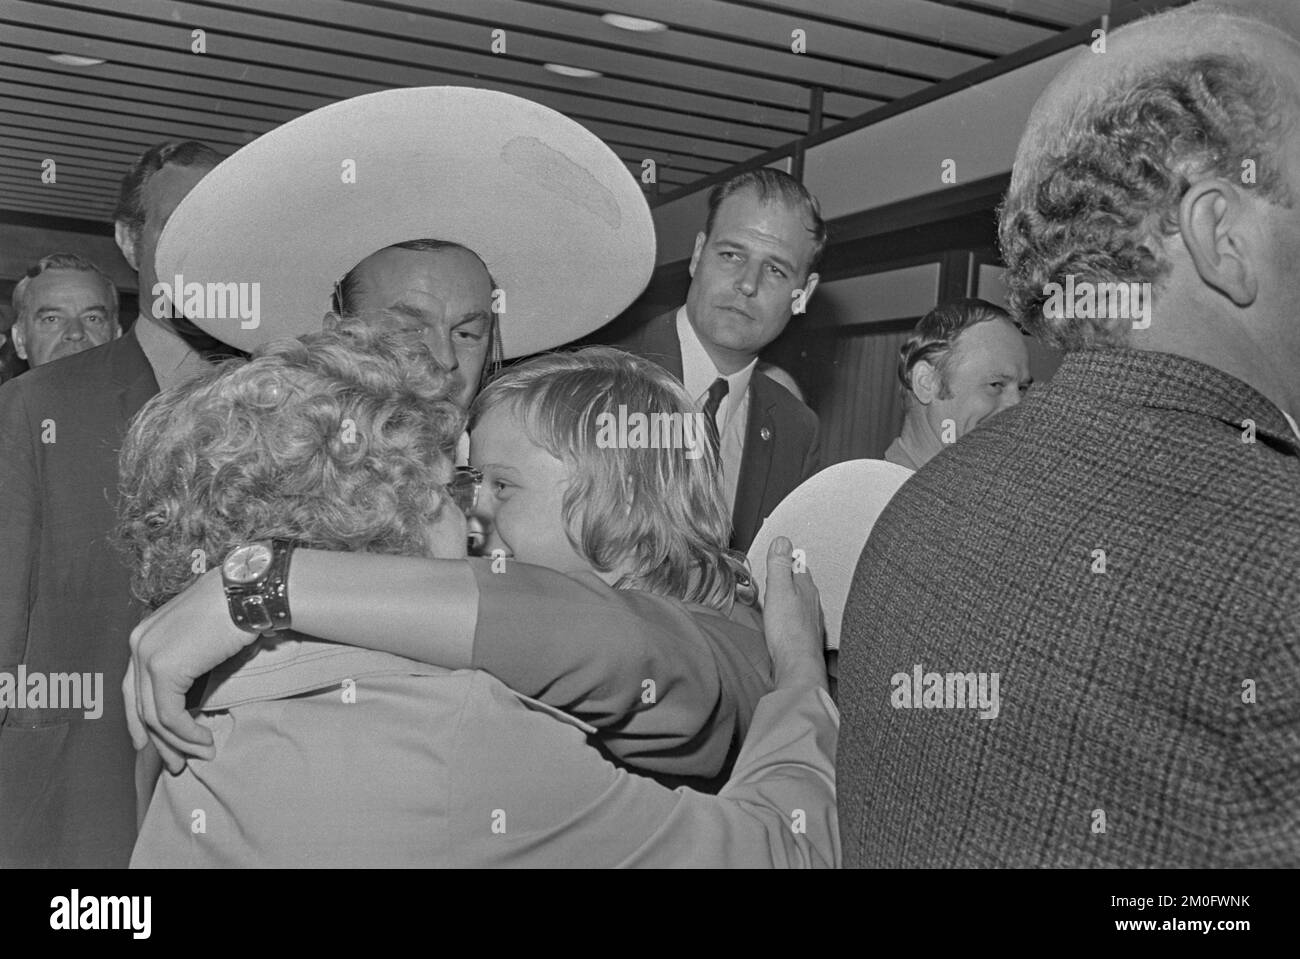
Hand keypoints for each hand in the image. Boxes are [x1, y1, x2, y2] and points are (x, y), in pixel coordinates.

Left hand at [123, 566, 255, 772]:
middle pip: (140, 705)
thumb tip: (195, 684)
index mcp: (145, 633)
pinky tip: (204, 741)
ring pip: (154, 716)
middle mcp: (138, 643)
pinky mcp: (164, 670)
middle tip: (177, 763)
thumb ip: (190, 655)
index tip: (154, 743)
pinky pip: (170, 716)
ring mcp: (147, 656)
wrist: (248, 592)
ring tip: (201, 755)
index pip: (135, 687)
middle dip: (159, 740)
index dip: (141, 720)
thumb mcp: (204, 633)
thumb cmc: (237, 607)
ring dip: (178, 742)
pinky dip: (186, 735)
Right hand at [762, 537, 826, 688]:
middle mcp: (813, 602)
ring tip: (775, 601)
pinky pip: (798, 620)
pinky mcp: (807, 637)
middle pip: (800, 584)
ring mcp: (812, 620)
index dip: (785, 561)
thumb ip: (779, 565)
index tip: (774, 560)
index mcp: (806, 587)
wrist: (798, 666)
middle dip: (786, 581)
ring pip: (800, 603)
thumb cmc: (788, 630)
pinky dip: (789, 618)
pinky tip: (782, 625)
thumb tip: (783, 540)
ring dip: (788, 600)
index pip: (798, 565)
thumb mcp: (778, 590)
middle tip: (771, 580)